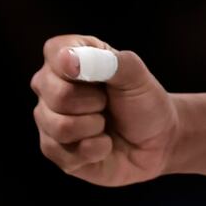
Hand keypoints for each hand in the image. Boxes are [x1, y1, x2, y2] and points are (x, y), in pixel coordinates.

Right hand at [31, 34, 177, 186]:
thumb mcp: (136, 75)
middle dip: (94, 103)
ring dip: (95, 127)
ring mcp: (48, 120)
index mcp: (70, 58)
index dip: (75, 65)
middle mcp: (51, 87)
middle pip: (57, 95)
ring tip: (105, 123)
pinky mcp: (53, 151)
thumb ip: (107, 61)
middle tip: (107, 102)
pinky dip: (96, 149)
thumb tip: (69, 59)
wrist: (157, 141)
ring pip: (60, 127)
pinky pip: (65, 154)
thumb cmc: (143, 101)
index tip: (101, 76)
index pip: (55, 51)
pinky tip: (103, 143)